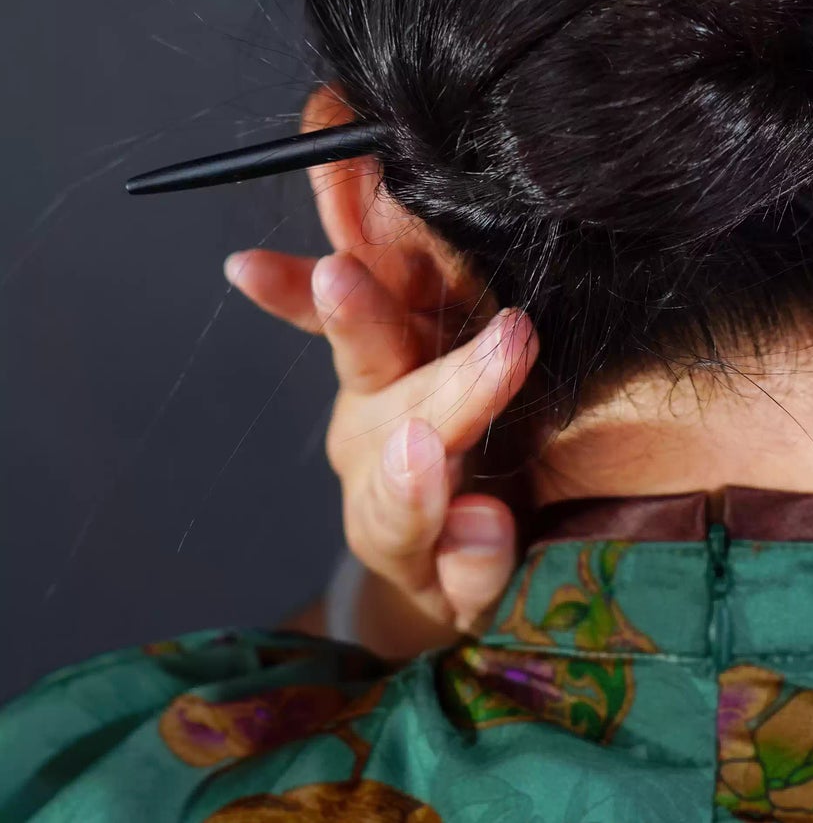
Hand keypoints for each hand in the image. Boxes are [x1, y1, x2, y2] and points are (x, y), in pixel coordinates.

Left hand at [224, 247, 537, 652]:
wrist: (426, 534)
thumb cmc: (456, 570)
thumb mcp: (469, 602)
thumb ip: (475, 569)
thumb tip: (482, 520)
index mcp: (390, 519)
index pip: (399, 507)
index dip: (410, 485)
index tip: (425, 447)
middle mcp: (370, 445)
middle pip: (396, 411)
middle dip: (447, 377)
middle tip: (507, 340)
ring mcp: (372, 388)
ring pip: (371, 343)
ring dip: (358, 306)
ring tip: (336, 272)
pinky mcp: (386, 337)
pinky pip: (356, 297)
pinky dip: (315, 271)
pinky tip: (264, 251)